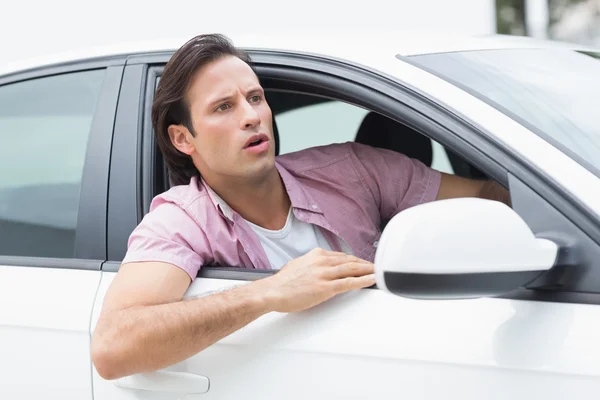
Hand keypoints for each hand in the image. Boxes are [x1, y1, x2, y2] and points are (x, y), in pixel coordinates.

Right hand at [256, 248, 375, 312]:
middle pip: (349, 260)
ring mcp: (324, 274)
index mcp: (316, 255)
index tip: (361, 262)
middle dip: (364, 263)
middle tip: (376, 266)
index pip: (340, 256)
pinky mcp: (326, 287)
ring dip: (368, 270)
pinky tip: (372, 280)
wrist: (272, 292)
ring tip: (379, 272)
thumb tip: (318, 268)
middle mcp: (322, 261)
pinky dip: (363, 280)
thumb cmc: (282, 283)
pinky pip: (349, 282)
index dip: (354, 260)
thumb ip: (311, 265)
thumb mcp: (298, 266)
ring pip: (352, 269)